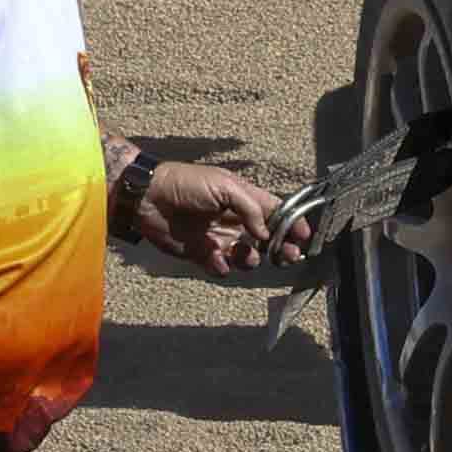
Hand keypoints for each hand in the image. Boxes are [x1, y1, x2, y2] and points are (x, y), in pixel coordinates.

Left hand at [129, 152, 291, 279]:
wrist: (147, 197)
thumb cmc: (186, 183)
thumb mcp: (224, 186)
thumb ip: (250, 208)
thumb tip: (265, 234)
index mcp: (244, 199)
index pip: (277, 212)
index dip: (292, 224)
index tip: (303, 236)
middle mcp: (235, 220)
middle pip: (269, 239)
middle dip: (282, 249)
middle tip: (288, 256)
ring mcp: (220, 238)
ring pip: (248, 257)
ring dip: (251, 260)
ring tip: (244, 256)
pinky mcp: (203, 254)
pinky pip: (222, 268)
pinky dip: (222, 266)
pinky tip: (215, 257)